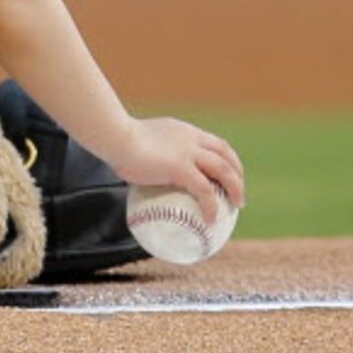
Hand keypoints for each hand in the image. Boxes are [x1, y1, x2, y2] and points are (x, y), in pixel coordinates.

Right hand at [105, 115, 244, 218]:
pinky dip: (212, 206)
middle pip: (226, 153)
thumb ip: (145, 156)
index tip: (228, 174)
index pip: (212, 142)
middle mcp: (190, 138)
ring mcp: (188, 152)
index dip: (225, 158)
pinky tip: (211, 220)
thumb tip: (139, 173)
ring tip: (237, 207)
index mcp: (182, 131)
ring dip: (235, 188)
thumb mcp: (137, 143)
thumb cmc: (116, 142)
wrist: (114, 137)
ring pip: (224, 169)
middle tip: (237, 194)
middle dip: (237, 173)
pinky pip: (204, 191)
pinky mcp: (182, 167)